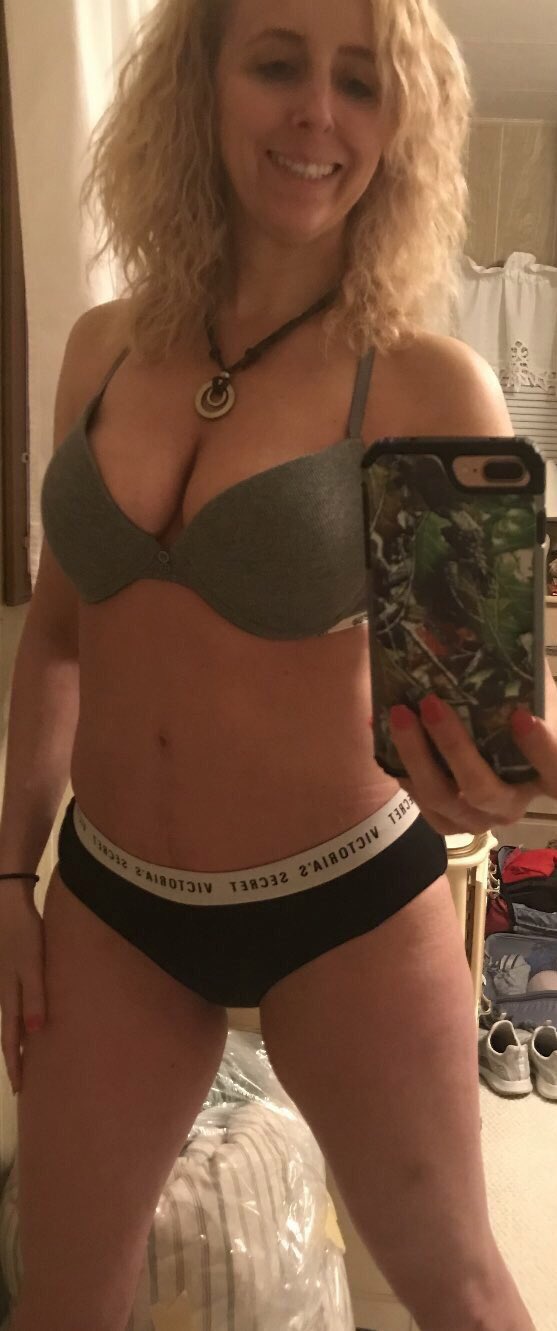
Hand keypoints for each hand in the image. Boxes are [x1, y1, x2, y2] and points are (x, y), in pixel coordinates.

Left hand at [387, 694, 554, 835]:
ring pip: (443, 797)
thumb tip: (499, 638)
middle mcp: (512, 805)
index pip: (555, 770)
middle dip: (453, 747)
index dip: (541, 749)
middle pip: (481, 789)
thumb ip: (526, 680)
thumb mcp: (533, 695)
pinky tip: (383, 730)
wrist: (505, 755)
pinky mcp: (448, 820)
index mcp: (548, 774)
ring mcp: (478, 817)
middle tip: (431, 703)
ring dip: (415, 755)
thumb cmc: (523, 714)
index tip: (521, 715)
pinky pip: (420, 800)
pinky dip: (399, 765)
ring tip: (398, 713)